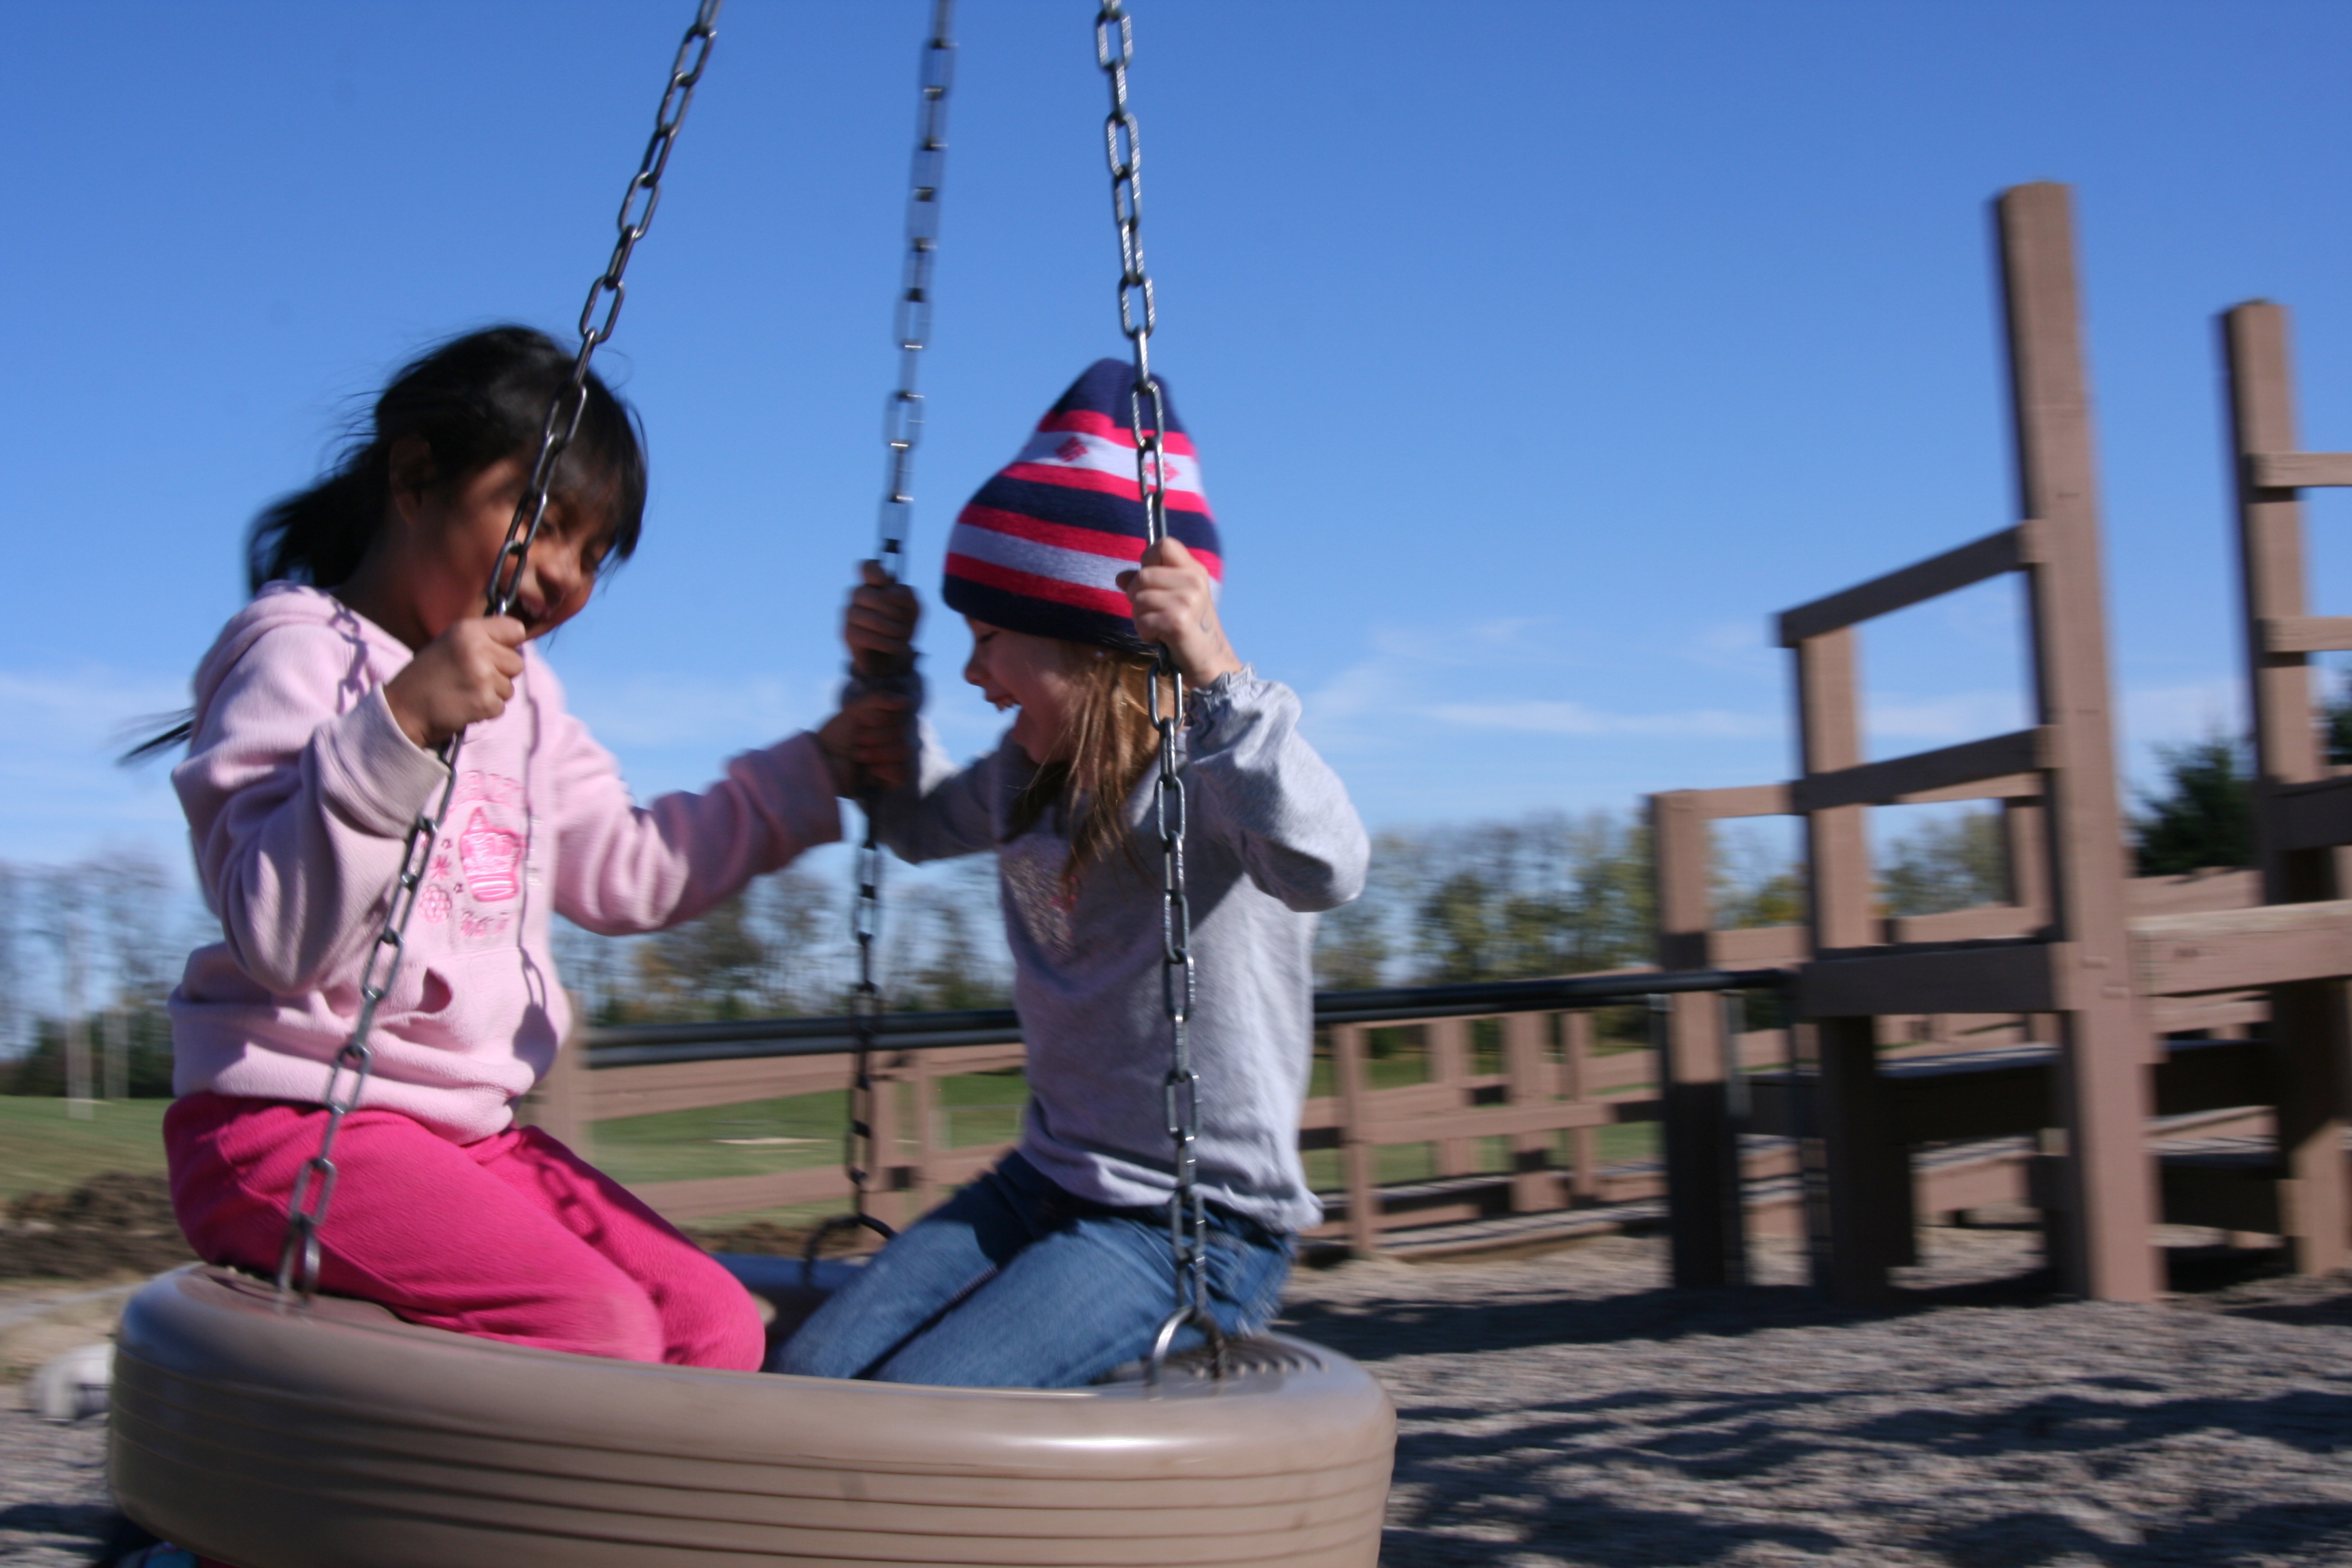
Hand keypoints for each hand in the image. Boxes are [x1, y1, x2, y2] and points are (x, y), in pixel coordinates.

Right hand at [383, 616, 525, 748]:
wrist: (403, 709)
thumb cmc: (427, 675)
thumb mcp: (451, 643)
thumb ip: (482, 639)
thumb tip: (518, 636)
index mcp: (468, 630)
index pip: (516, 629)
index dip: (508, 643)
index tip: (494, 652)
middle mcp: (478, 650)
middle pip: (517, 662)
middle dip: (500, 673)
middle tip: (472, 678)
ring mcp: (482, 677)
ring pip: (510, 688)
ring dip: (492, 693)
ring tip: (465, 692)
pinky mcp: (484, 703)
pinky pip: (501, 707)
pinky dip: (486, 710)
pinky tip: (465, 706)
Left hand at [817, 691, 912, 796]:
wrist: (820, 763)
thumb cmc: (833, 736)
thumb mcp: (853, 711)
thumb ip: (879, 700)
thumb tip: (907, 701)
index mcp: (882, 724)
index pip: (899, 717)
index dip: (881, 719)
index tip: (861, 721)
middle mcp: (888, 741)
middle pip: (902, 734)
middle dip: (877, 736)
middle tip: (856, 741)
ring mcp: (889, 761)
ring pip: (903, 751)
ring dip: (879, 753)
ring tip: (858, 756)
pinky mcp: (886, 781)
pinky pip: (902, 774)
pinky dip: (887, 770)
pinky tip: (872, 770)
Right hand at [845, 560, 919, 677]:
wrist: (891, 656)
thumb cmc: (900, 627)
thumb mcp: (913, 612)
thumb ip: (909, 597)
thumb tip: (892, 591)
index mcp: (875, 584)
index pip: (867, 567)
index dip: (875, 572)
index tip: (885, 584)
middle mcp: (859, 595)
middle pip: (870, 594)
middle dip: (894, 611)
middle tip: (904, 622)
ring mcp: (851, 613)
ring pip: (872, 618)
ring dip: (893, 629)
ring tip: (902, 636)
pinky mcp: (847, 633)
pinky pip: (868, 637)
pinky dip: (887, 643)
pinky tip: (895, 646)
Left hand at [1117, 537, 1241, 684]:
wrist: (1211, 662)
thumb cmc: (1188, 629)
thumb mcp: (1173, 599)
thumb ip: (1148, 584)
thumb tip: (1120, 577)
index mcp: (1194, 570)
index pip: (1164, 544)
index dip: (1149, 560)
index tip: (1153, 581)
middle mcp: (1193, 581)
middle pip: (1143, 575)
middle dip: (1137, 596)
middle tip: (1153, 612)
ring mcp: (1187, 601)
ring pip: (1139, 599)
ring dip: (1141, 617)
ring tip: (1159, 626)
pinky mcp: (1178, 622)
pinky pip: (1142, 621)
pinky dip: (1145, 633)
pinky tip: (1161, 638)